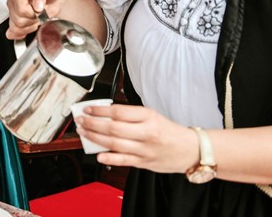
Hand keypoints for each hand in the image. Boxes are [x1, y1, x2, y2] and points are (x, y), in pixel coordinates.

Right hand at [6, 0, 70, 39]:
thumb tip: (37, 6)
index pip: (22, 10)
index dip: (34, 13)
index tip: (42, 10)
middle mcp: (12, 1)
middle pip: (19, 20)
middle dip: (34, 20)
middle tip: (42, 14)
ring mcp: (12, 12)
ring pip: (17, 28)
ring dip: (31, 26)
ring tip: (39, 18)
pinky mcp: (13, 21)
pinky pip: (14, 32)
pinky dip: (24, 32)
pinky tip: (32, 26)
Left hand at [73, 102, 196, 173]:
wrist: (191, 150)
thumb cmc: (168, 130)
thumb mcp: (152, 116)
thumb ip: (130, 115)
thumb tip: (104, 114)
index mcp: (148, 116)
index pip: (119, 111)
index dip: (99, 110)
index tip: (87, 109)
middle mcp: (147, 133)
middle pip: (113, 128)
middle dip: (92, 124)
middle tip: (80, 120)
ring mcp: (145, 149)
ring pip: (115, 144)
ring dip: (95, 138)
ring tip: (83, 132)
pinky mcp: (144, 163)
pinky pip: (123, 160)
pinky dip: (109, 158)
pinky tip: (97, 154)